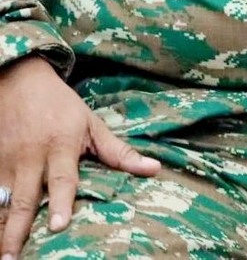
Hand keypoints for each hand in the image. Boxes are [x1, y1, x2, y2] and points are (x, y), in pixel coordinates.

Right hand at [0, 56, 158, 259]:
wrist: (19, 82)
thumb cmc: (61, 106)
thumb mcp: (92, 124)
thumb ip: (119, 152)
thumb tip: (154, 169)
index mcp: (61, 147)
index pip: (62, 180)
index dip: (62, 203)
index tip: (59, 226)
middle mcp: (31, 157)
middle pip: (25, 199)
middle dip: (17, 231)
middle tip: (13, 258)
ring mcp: (7, 162)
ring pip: (3, 201)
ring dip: (1, 228)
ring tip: (4, 255)